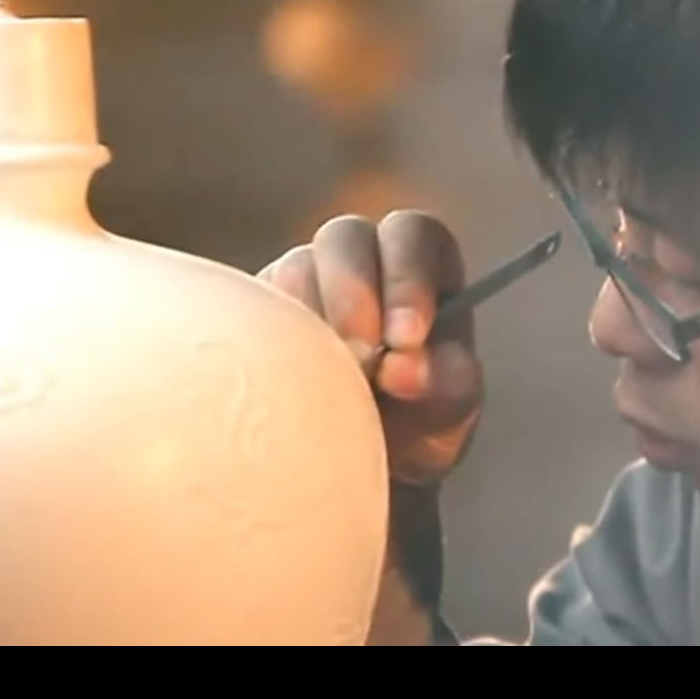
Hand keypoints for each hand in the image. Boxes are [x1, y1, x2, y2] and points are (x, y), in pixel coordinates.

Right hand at [260, 210, 483, 487]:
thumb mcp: (449, 413)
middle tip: (362, 354)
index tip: (408, 339)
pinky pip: (250, 306)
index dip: (409, 277)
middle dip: (353, 290)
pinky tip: (286, 382)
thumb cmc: (418, 424)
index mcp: (421, 267)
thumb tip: (406, 369)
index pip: (414, 235)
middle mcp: (362, 261)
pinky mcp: (260, 313)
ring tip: (328, 379)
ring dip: (312, 317)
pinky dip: (269, 340)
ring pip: (295, 267)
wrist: (362, 463)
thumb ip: (446, 386)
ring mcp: (306, 281)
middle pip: (346, 235)